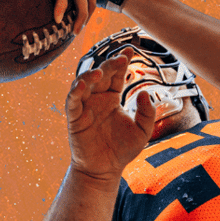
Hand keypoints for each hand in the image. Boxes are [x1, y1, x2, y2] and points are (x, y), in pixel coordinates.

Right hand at [67, 52, 155, 182]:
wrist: (105, 170)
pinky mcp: (74, 118)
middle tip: (119, 59)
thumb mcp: (143, 131)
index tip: (130, 50)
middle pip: (100, 74)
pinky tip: (82, 86)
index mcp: (112, 98)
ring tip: (98, 72)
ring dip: (89, 75)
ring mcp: (84, 107)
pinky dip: (75, 92)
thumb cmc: (122, 150)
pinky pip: (72, 102)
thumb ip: (147, 113)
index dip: (121, 61)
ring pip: (83, 83)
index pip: (116, 75)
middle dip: (109, 65)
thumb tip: (144, 93)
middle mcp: (97, 99)